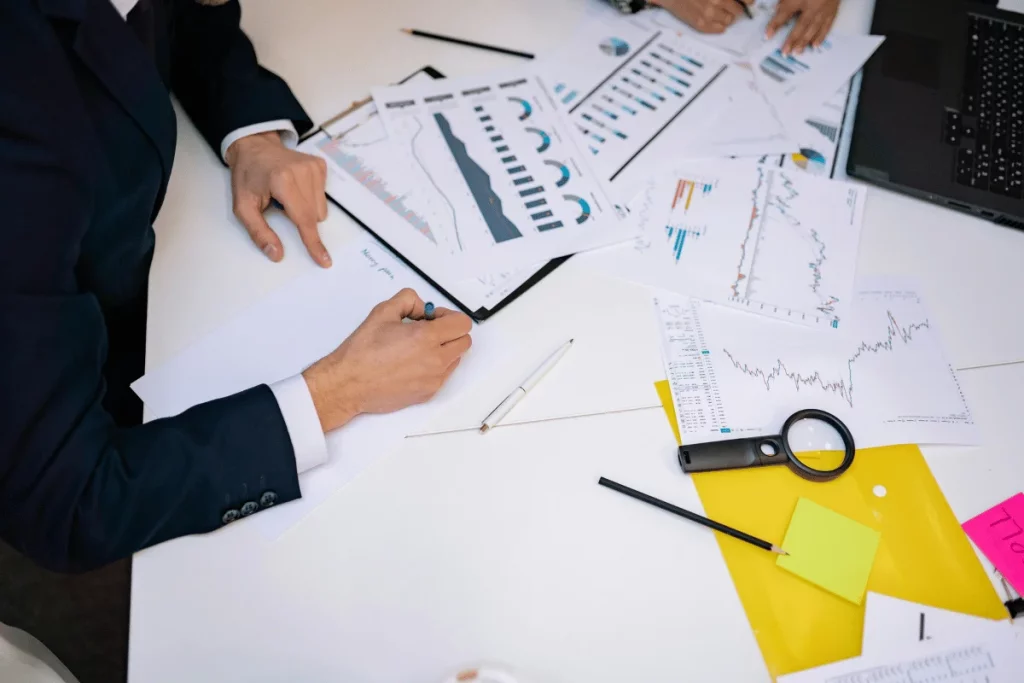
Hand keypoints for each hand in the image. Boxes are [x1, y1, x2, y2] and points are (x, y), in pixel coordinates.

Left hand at [226, 130, 330, 266]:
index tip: (324, 260)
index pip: (303, 219)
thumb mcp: (243, 207)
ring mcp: (314, 167)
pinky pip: (323, 196)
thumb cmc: (247, 176)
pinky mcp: (320, 166)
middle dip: (301, 221)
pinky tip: (296, 188)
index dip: (313, 242)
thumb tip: (276, 254)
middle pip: (314, 216)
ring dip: (306, 210)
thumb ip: (258, 232)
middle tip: (280, 206)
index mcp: (283, 181)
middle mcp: (303, 172)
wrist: (254, 146)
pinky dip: (311, 198)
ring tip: (287, 196)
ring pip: (321, 209)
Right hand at [302, 289, 472, 431]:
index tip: (433, 318)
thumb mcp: (383, 311)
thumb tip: (423, 307)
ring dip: (445, 349)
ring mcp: (434, 379)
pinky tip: (413, 362)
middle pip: (464, 341)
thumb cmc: (362, 352)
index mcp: (426, 337)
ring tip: (418, 347)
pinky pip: (444, 375)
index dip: (448, 316)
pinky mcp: (428, 392)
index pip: (462, 323)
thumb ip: (408, 300)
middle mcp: (435, 360)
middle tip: (428, 330)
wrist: (349, 384)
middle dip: (450, 332)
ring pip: (456, 358)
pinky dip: (436, 366)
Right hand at [655, 0, 748, 33]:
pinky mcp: (701, 25)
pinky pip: (719, 29)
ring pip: (729, 21)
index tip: (749, 2)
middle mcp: (717, 2)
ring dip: (727, 17)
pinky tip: (715, 20)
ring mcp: (709, 15)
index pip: (745, 0)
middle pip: (738, 11)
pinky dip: (719, 26)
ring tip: (719, 13)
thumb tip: (741, 1)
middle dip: (736, 9)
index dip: (748, 1)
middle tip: (730, 7)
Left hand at [766, 0, 839, 54]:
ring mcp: (824, 9)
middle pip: (801, 25)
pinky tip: (815, 45)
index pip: (785, 12)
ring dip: (805, 42)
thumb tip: (776, 8)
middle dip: (792, 39)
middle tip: (785, 52)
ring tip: (797, 52)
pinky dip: (821, 37)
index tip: (767, 36)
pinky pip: (826, 26)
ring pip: (813, 28)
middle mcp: (813, 5)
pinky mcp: (833, 10)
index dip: (775, 24)